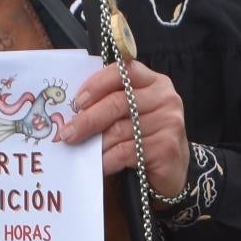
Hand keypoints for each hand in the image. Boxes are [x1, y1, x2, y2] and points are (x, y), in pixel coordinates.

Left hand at [56, 60, 190, 198]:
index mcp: (154, 82)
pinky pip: (127, 152)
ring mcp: (170, 121)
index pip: (124, 72)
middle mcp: (165, 97)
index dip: (97, 84)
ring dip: (96, 144)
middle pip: (118, 102)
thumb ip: (110, 103)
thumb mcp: (131, 113)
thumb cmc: (144, 136)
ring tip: (81, 152)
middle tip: (67, 133)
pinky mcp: (168, 147)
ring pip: (120, 130)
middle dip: (88, 119)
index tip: (77, 102)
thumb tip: (73, 111)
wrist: (173, 168)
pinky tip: (99, 165)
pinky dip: (108, 160)